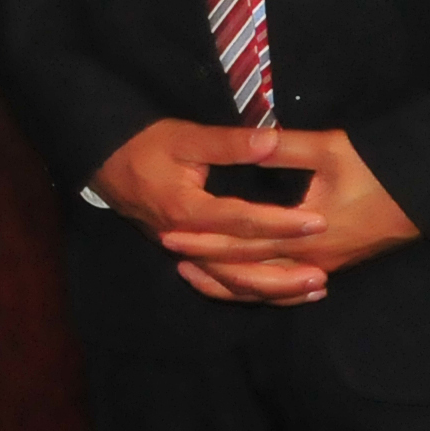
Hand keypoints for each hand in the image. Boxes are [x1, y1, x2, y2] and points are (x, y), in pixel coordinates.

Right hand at [91, 118, 331, 305]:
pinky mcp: (189, 257)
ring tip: (314, 289)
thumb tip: (272, 141)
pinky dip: (254, 291)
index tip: (317, 223)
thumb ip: (229, 143)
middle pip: (239, 269)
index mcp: (188, 211)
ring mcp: (186, 254)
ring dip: (274, 290)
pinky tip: (283, 293)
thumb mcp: (185, 138)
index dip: (281, 224)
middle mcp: (187, 243)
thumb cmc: (145, 146)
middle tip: (323, 273)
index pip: (243, 223)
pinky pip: (223, 283)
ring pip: (232, 284)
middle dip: (284, 273)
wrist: (107, 164)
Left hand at [152, 126, 421, 304]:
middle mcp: (311, 260)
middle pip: (249, 270)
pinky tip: (247, 283)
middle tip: (170, 253)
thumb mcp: (330, 150)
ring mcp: (325, 266)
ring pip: (267, 286)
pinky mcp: (334, 264)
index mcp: (304, 234)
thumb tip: (248, 141)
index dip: (204, 240)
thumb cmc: (381, 169)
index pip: (242, 244)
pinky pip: (288, 285)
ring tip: (196, 274)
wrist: (428, 194)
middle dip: (208, 263)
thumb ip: (283, 147)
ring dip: (231, 282)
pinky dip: (262, 288)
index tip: (170, 233)